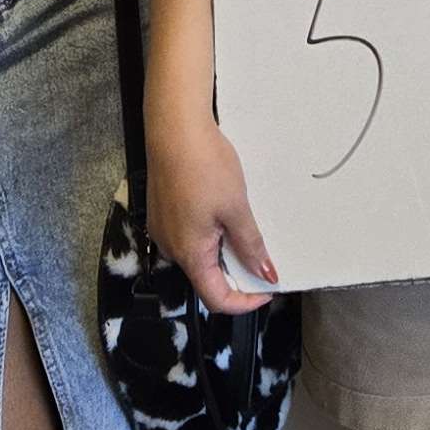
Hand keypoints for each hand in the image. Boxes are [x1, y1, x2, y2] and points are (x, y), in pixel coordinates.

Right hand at [145, 99, 279, 314]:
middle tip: (261, 251)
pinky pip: (188, 235)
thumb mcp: (236, 208)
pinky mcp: (162, 212)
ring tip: (242, 221)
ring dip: (223, 249)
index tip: (267, 289)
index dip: (245, 302)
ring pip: (198, 254)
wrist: (174, 127)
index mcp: (189, 253)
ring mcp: (163, 229)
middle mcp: (170, 247)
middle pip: (206, 277)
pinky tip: (221, 208)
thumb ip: (250, 246)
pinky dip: (210, 233)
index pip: (216, 299)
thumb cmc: (203, 165)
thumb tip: (266, 274)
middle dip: (237, 272)